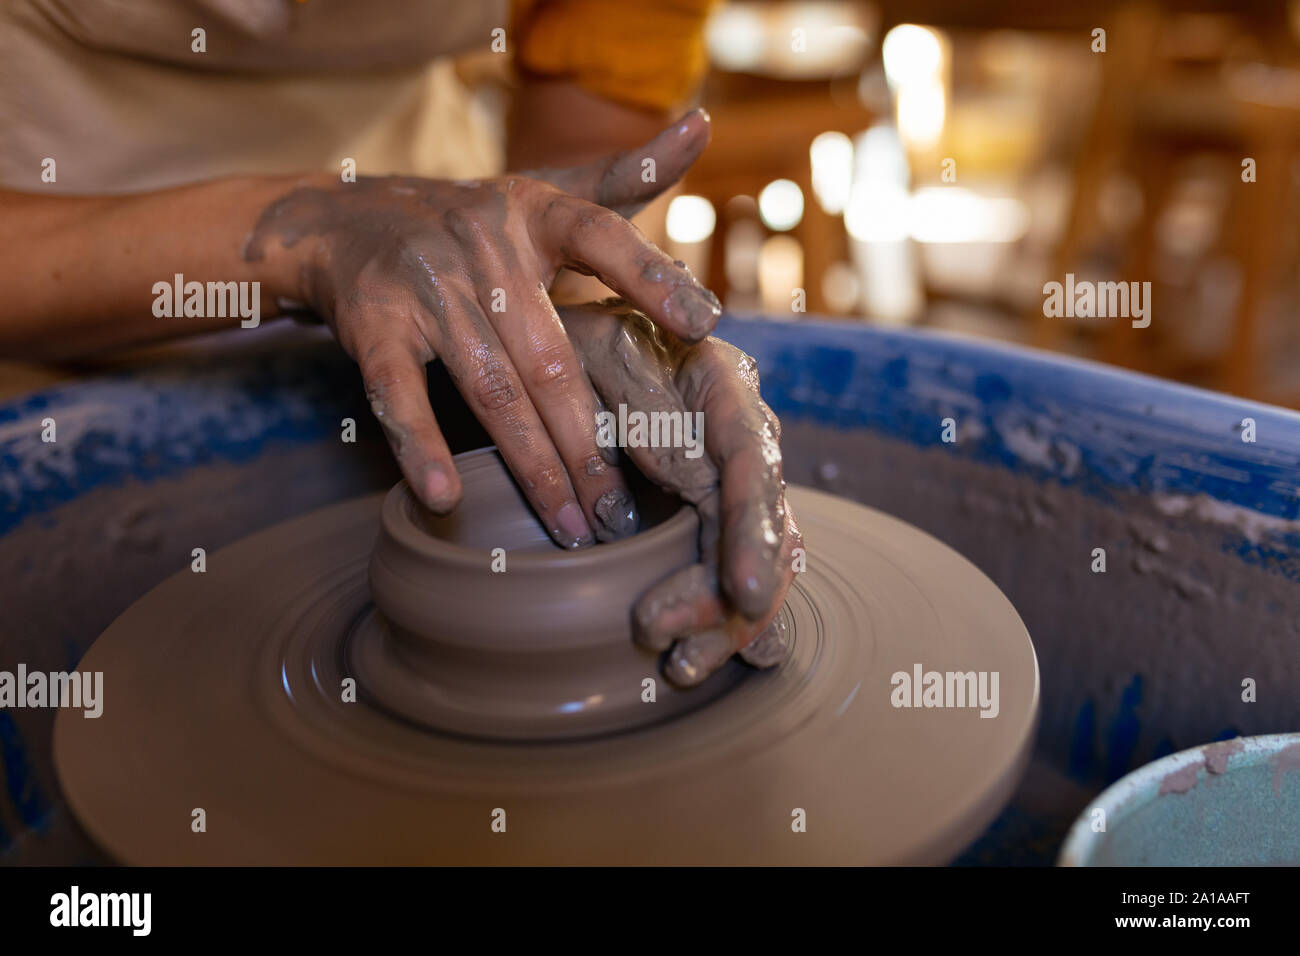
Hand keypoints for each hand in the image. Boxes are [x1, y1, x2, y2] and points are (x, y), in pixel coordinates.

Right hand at [244, 111, 717, 548]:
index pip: (601, 236)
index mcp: (533, 213)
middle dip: (590, 443)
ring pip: (492, 390)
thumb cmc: (470, 219)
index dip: (651, 277)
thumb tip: (701, 125)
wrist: (340, 218)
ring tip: (572, 527)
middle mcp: (483, 246)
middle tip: (623, 513)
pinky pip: (400, 395)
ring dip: (533, 467)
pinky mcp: (375, 325)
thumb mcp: (544, 188)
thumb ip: (625, 175)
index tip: (704, 325)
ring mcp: (427, 288)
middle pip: (551, 359)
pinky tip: (445, 497)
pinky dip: (420, 447)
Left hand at [559, 300, 801, 686]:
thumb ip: (623, 395)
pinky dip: (723, 620)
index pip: (752, 460)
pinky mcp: (705, 516)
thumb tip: (654, 477)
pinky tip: (718, 659)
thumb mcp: (584, 348)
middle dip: (725, 598)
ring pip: (751, 560)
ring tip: (679, 668)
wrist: (562, 349)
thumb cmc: (570, 342)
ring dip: (722, 622)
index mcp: (720, 385)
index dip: (754, 531)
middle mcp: (740, 436)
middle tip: (668, 640)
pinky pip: (728, 571)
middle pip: (761, 528)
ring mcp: (727, 481)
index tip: (743, 594)